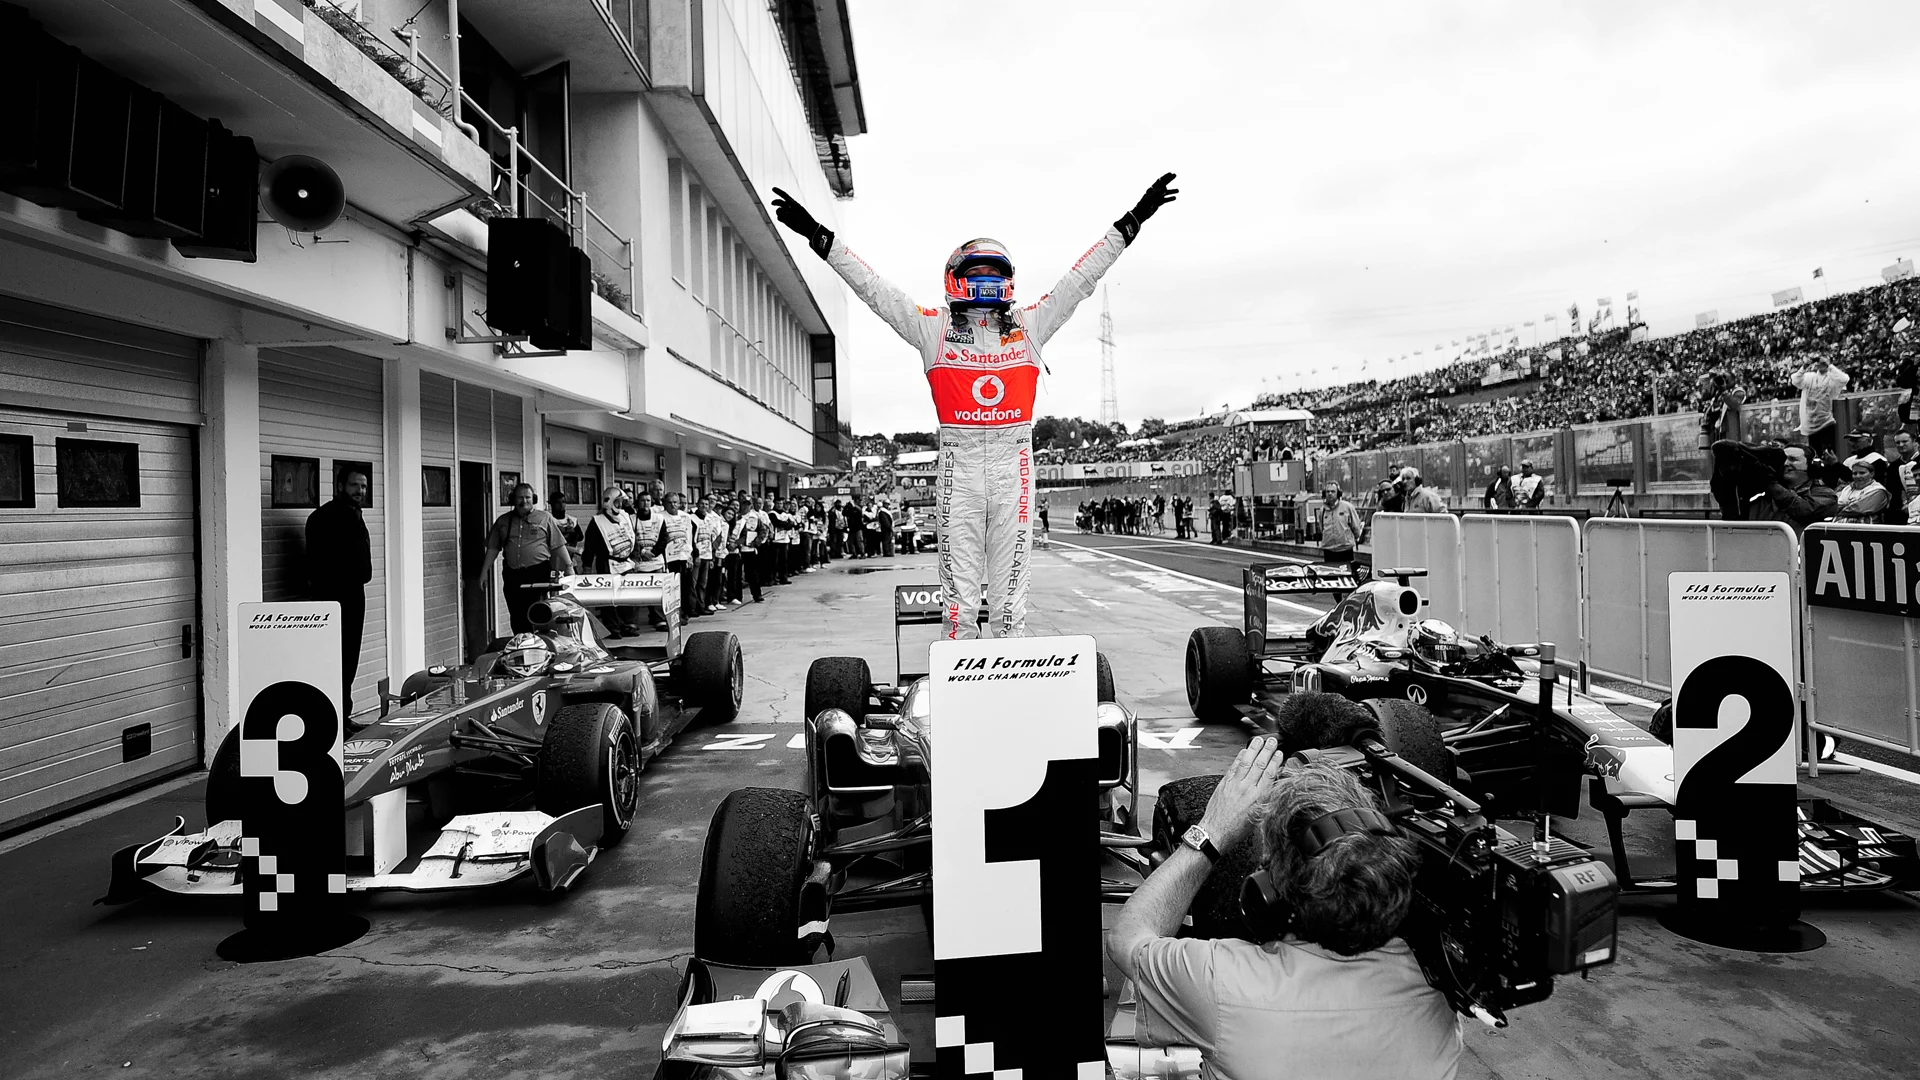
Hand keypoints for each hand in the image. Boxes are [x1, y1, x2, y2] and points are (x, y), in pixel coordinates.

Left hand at [771, 187, 832, 257]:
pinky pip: (779, 217)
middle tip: (772, 203)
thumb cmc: (807, 221)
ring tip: (785, 217)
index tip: (773, 188)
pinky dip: (780, 218)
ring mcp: (789, 214)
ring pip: (778, 210)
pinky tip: (786, 221)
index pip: (785, 195)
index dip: (778, 191)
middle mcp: (792, 207)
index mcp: (796, 204)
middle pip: (780, 202)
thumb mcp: (800, 211)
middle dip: (775, 202)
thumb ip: (792, 208)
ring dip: (778, 213)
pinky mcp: (787, 220)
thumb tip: (781, 209)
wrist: (811, 228)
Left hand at [1114, 172, 1177, 242]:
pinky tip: (1175, 197)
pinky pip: (1165, 200)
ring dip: (1171, 191)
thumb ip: (1157, 193)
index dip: (1165, 177)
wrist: (1140, 214)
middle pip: (1163, 184)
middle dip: (1169, 179)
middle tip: (1175, 175)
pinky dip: (1170, 198)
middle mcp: (1155, 192)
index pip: (1159, 181)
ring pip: (1166, 193)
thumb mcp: (1150, 199)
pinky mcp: (1158, 203)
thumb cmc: (1143, 205)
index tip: (1170, 173)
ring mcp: (1157, 197)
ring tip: (1178, 190)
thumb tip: (1165, 189)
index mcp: (1152, 189)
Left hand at [1197, 735, 1285, 851]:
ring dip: (1253, 749)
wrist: (1216, 833)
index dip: (1276, 762)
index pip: (1270, 775)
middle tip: (1272, 740)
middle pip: (1260, 765)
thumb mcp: (1259, 816)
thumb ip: (1265, 799)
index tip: (1280, 753)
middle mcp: (1247, 789)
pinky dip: (1239, 757)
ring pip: (1246, 763)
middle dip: (1267, 750)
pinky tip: (1244, 751)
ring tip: (1259, 740)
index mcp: (1259, 799)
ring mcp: (1234, 785)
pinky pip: (1234, 767)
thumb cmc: (1237, 829)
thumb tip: (1272, 786)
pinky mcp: (1224, 784)